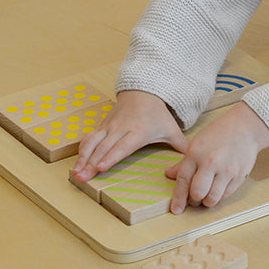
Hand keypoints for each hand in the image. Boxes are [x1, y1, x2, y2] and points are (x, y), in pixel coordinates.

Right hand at [71, 90, 188, 180]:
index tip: (100, 167)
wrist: (143, 91)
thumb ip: (181, 146)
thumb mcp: (171, 128)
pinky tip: (76, 164)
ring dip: (82, 158)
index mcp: (139, 131)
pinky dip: (81, 151)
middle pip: (104, 147)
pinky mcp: (102, 125)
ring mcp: (109, 126)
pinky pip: (89, 138)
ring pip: (93, 142)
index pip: (122, 146)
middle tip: (82, 177)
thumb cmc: (157, 114)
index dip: (110, 156)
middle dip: (91, 163)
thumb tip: (192, 165)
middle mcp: (121, 128)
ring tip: (76, 174)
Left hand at [166, 102, 268, 213]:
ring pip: (213, 198)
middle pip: (197, 193)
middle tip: (194, 199)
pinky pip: (226, 195)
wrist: (244, 128)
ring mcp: (226, 170)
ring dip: (207, 202)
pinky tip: (217, 191)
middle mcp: (210, 162)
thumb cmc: (218, 134)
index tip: (176, 210)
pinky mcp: (239, 175)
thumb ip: (183, 163)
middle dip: (194, 200)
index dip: (178, 198)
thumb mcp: (196, 144)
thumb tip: (169, 175)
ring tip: (206, 197)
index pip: (183, 181)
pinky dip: (220, 197)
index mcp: (195, 153)